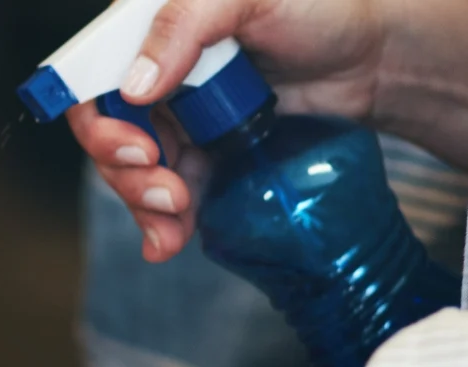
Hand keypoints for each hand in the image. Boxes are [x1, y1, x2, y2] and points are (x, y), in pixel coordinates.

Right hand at [68, 0, 395, 261]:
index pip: (91, 74)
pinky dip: (162, 222)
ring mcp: (177, 116)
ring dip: (142, 203)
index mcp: (151, 26)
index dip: (99, 119)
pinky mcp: (203, 154)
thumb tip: (135, 88)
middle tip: (166, 192)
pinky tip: (168, 241)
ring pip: (130, 169)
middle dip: (125, 172)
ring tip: (176, 217)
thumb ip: (186, 24)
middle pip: (105, 131)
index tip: (137, 148)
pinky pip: (164, 192)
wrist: (376, 60)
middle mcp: (154, 71)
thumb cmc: (322, 9)